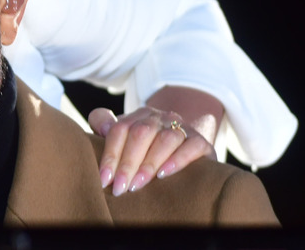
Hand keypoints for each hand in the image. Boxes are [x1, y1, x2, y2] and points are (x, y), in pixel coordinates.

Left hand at [89, 106, 214, 196]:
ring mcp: (182, 127)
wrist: (187, 149)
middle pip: (141, 133)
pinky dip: (177, 160)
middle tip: (119, 187)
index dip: (110, 155)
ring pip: (165, 139)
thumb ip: (107, 127)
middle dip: (127, 163)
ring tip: (137, 184)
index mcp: (138, 115)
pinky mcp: (202, 142)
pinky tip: (164, 175)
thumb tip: (102, 127)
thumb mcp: (125, 138)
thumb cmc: (147, 150)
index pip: (120, 129)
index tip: (104, 179)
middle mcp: (160, 117)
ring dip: (149, 164)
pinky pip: (192, 146)